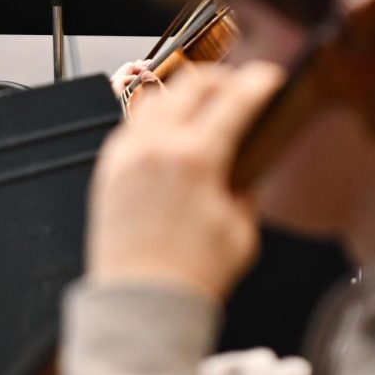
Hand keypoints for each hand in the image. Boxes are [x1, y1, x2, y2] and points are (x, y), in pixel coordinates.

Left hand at [87, 62, 284, 299]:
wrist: (140, 297)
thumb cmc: (187, 274)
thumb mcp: (240, 230)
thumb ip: (244, 190)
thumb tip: (241, 171)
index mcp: (195, 158)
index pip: (233, 100)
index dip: (256, 82)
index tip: (266, 77)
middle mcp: (156, 147)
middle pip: (190, 84)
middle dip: (219, 78)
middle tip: (235, 86)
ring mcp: (126, 153)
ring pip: (155, 97)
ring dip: (182, 92)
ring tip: (200, 103)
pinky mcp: (107, 167)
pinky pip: (130, 125)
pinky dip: (153, 117)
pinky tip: (166, 131)